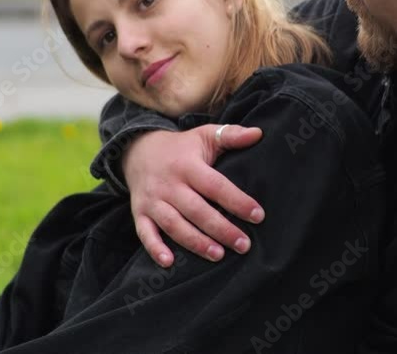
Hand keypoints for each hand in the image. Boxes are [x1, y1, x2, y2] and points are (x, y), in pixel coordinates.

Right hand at [124, 124, 263, 266]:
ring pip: (174, 225)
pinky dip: (154, 248)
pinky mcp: (140, 213)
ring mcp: (152, 200)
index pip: (215, 185)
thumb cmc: (181, 147)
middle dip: (221, 229)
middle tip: (244, 245)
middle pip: (197, 210)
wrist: (137, 150)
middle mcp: (169, 184)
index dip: (237, 201)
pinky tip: (169, 262)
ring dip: (195, 242)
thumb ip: (231, 134)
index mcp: (187, 165)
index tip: (258, 215)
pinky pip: (144, 233)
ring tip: (218, 256)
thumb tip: (259, 133)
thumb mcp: (204, 135)